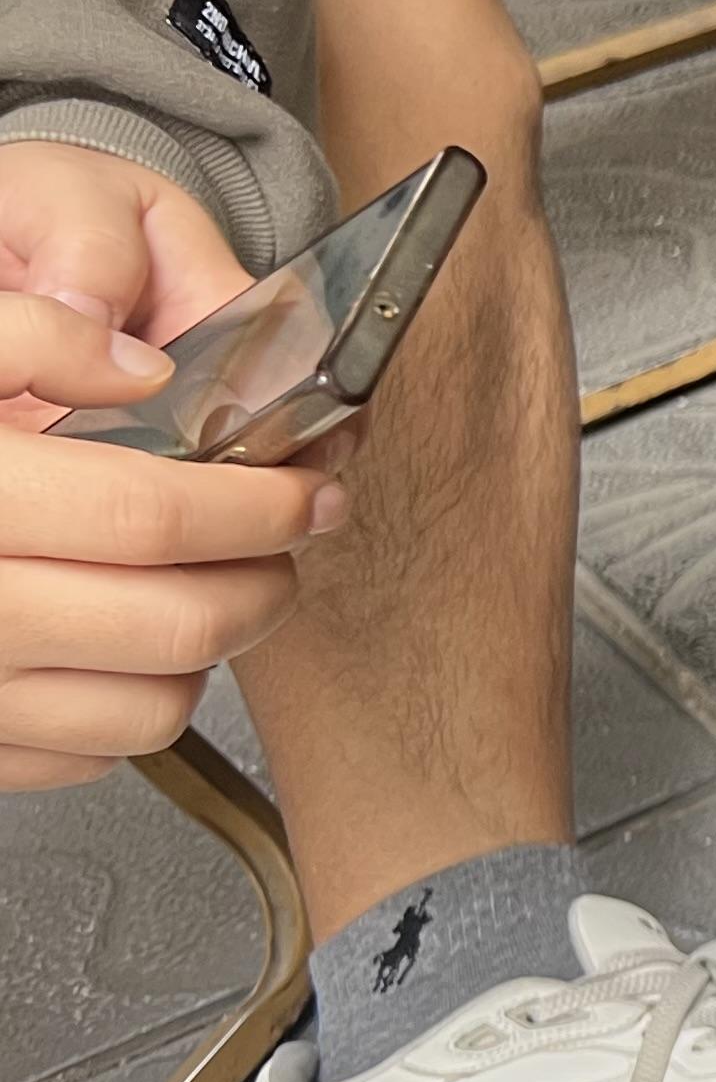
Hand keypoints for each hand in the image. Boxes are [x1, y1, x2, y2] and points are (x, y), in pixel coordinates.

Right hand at [0, 145, 333, 789]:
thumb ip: (38, 327)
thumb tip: (138, 369)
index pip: (153, 516)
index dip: (260, 504)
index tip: (310, 489)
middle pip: (177, 624)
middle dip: (265, 583)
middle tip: (285, 542)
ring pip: (150, 707)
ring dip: (209, 649)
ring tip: (212, 584)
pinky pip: (89, 753)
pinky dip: (134, 703)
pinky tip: (129, 635)